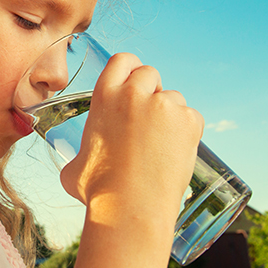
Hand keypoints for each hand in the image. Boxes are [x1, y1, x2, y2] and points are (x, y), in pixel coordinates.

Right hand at [60, 53, 203, 267]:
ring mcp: (163, 105)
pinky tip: (175, 153)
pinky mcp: (188, 120)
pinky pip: (192, 117)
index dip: (131, 69)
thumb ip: (80, 155)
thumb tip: (76, 166)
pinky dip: (188, 132)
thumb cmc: (99, 193)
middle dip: (152, 90)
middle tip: (151, 118)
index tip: (135, 81)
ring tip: (161, 146)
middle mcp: (134, 93)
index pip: (122, 60)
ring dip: (170, 114)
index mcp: (105, 96)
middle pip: (150, 73)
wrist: (131, 207)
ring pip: (174, 97)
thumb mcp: (75, 168)